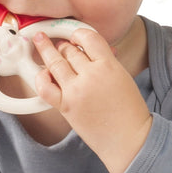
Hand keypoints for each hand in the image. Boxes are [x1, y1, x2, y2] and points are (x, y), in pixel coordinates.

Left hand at [33, 27, 151, 172]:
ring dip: (46, 50)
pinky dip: (41, 77)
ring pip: (55, 62)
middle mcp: (90, 75)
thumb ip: (107, 63)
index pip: (88, 37)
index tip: (74, 35)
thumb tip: (92, 51)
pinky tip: (42, 73)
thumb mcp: (124, 78)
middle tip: (59, 44)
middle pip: (69, 50)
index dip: (78, 33)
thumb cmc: (131, 112)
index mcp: (109, 65)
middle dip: (63, 45)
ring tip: (40, 41)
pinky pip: (45, 87)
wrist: (129, 139)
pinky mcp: (66, 106)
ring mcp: (76, 90)